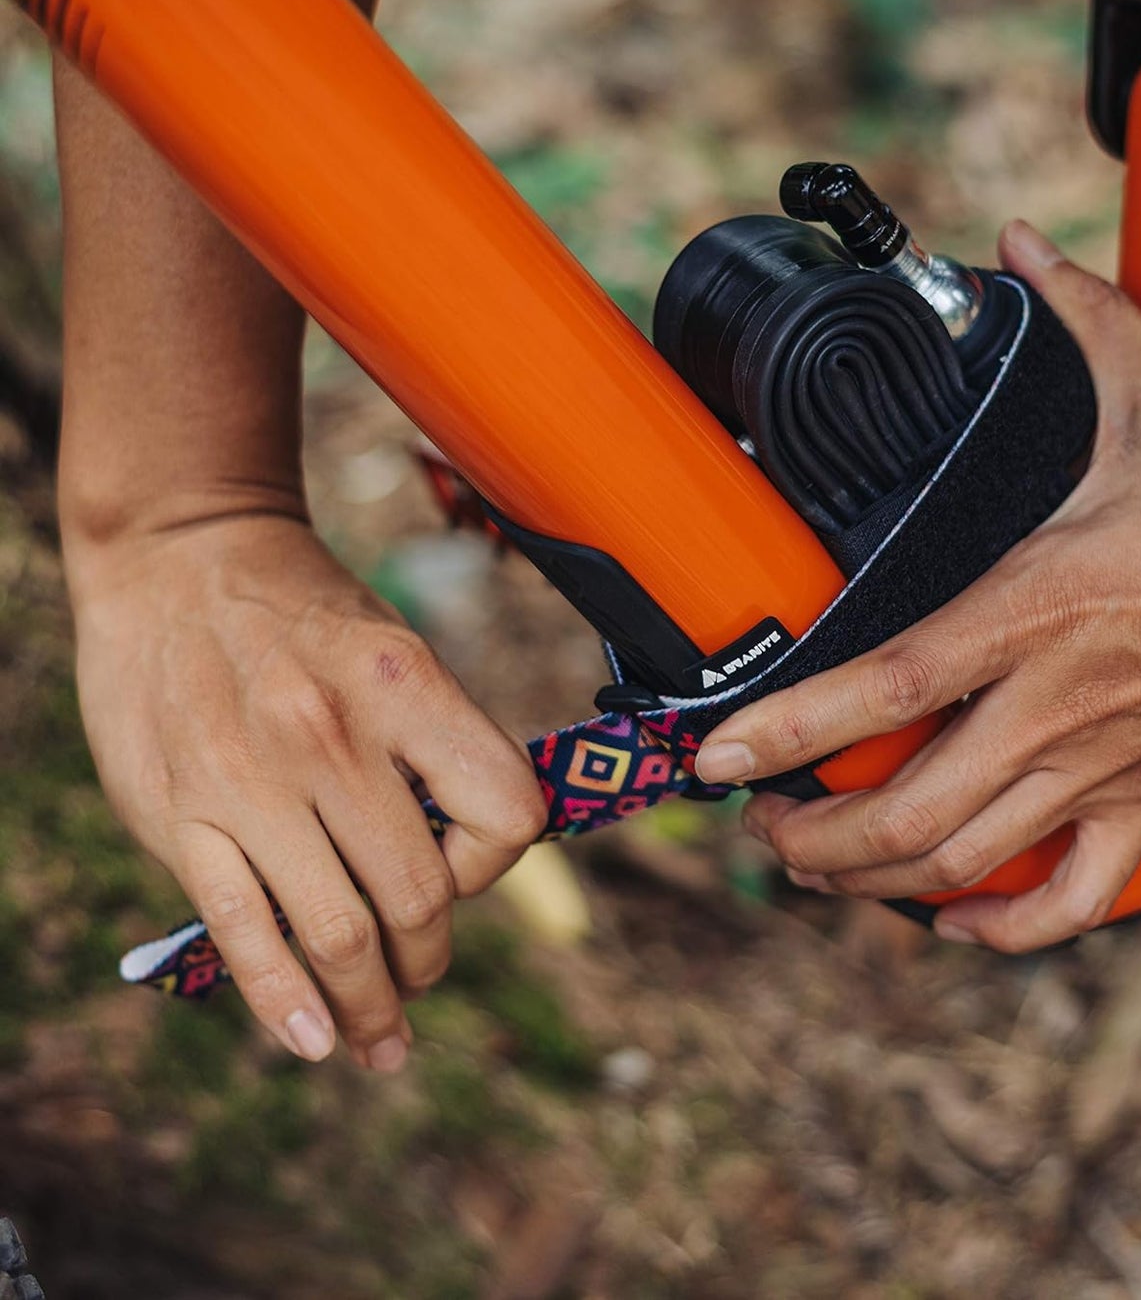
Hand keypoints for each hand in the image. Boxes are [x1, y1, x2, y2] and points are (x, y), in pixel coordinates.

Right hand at [68, 514, 544, 1067]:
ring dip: (371, 1005)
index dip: (499, 860)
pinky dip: (286, 1005)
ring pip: (337, 934)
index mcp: (406, 684)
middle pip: (420, 894)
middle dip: (430, 958)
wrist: (180, 558)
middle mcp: (332, 733)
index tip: (469, 867)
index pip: (505, 811)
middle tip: (422, 976)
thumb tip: (471, 865)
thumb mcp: (399, 651)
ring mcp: (248, 781)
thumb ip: (435, 750)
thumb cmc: (308, 616)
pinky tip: (314, 1039)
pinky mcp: (178, 817)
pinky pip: (244, 935)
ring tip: (381, 1037)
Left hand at [695, 223, 1140, 952]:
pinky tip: (956, 918)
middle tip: (762, 821)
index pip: (885, 685)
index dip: (788, 730)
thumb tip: (1013, 248)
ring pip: (970, 865)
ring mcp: (1108, 768)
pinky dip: (1006, 925)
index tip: (718, 755)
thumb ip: (1077, 319)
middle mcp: (1059, 704)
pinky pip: (1074, 896)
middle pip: (909, 809)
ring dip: (877, 880)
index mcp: (1037, 607)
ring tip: (821, 868)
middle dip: (814, 835)